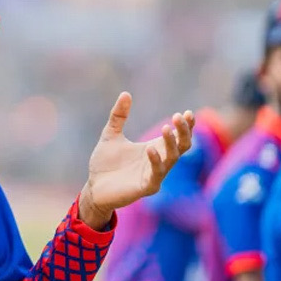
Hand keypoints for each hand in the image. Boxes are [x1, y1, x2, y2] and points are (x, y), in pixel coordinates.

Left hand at [79, 92, 194, 229]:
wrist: (94, 187)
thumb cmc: (105, 164)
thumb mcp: (110, 135)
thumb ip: (118, 116)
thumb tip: (125, 93)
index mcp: (154, 148)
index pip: (178, 137)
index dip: (185, 126)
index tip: (187, 113)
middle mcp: (159, 161)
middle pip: (182, 147)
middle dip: (183, 132)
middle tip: (179, 117)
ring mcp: (154, 175)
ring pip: (171, 159)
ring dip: (171, 144)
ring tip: (166, 128)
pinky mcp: (145, 187)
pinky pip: (156, 175)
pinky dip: (156, 162)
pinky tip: (150, 149)